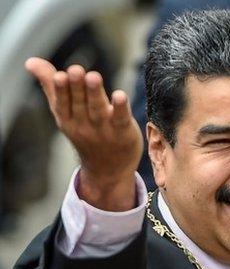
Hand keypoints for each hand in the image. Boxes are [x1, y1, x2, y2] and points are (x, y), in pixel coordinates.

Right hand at [25, 57, 142, 209]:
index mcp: (67, 118)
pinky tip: (120, 95)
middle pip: (80, 104)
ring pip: (98, 109)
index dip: (61, 89)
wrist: (108, 170)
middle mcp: (84, 124)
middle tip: (77, 70)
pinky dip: (121, 108)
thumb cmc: (85, 133)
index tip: (60, 75)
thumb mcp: (65, 113)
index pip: (62, 103)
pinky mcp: (123, 132)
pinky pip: (122, 119)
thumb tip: (31, 61)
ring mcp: (104, 129)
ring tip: (93, 76)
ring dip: (95, 93)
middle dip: (77, 87)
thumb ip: (52, 86)